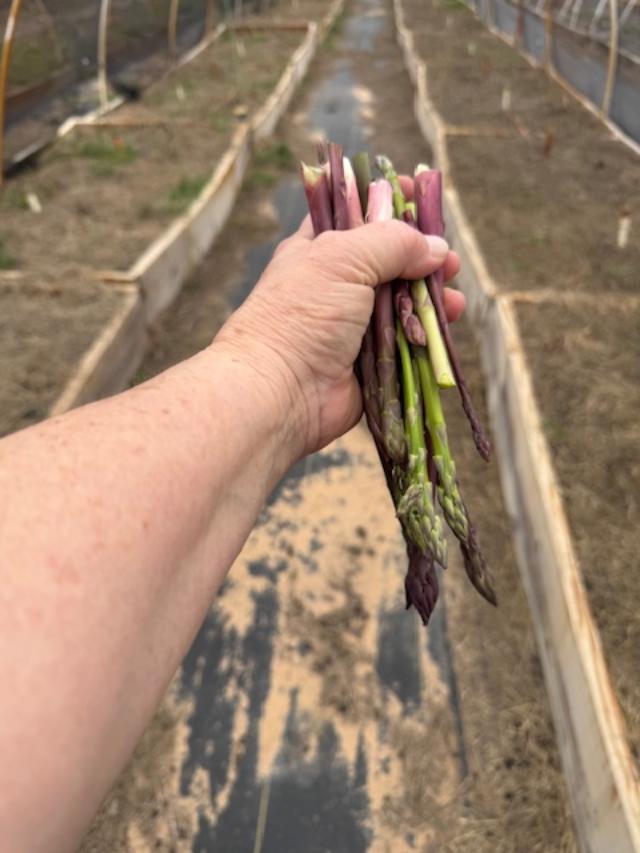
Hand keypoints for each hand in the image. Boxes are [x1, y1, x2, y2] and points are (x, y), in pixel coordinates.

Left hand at [215, 216, 462, 459]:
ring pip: (404, 303)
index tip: (415, 193)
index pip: (354, 214)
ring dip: (432, 297)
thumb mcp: (344, 257)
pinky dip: (428, 333)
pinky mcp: (370, 361)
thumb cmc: (303, 314)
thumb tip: (436, 248)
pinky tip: (446, 324)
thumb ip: (393, 242)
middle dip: (422, 257)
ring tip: (453, 297)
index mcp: (319, 251)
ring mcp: (354, 326)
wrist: (283, 390)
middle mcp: (337, 286)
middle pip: (390, 261)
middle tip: (448, 260)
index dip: (384, 202)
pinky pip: (407, 342)